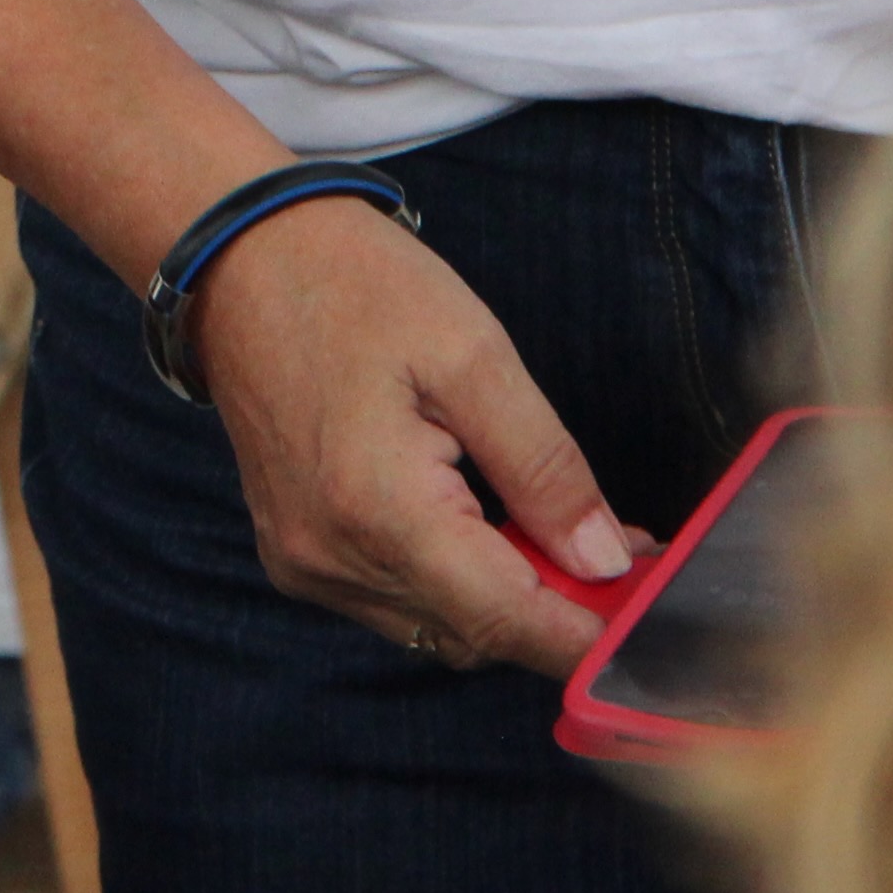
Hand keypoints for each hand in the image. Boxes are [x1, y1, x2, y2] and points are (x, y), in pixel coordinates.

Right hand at [185, 196, 638, 677]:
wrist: (240, 258)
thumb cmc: (356, 287)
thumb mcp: (474, 355)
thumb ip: (545, 467)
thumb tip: (606, 559)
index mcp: (378, 510)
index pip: (508, 621)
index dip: (589, 631)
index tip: (651, 610)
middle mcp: (332, 559)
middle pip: (477, 634)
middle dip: (555, 604)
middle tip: (617, 545)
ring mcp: (306, 564)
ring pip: (438, 627)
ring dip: (503, 594)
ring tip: (548, 522)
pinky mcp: (295, 555)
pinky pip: (394, 602)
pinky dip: (449, 580)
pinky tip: (477, 520)